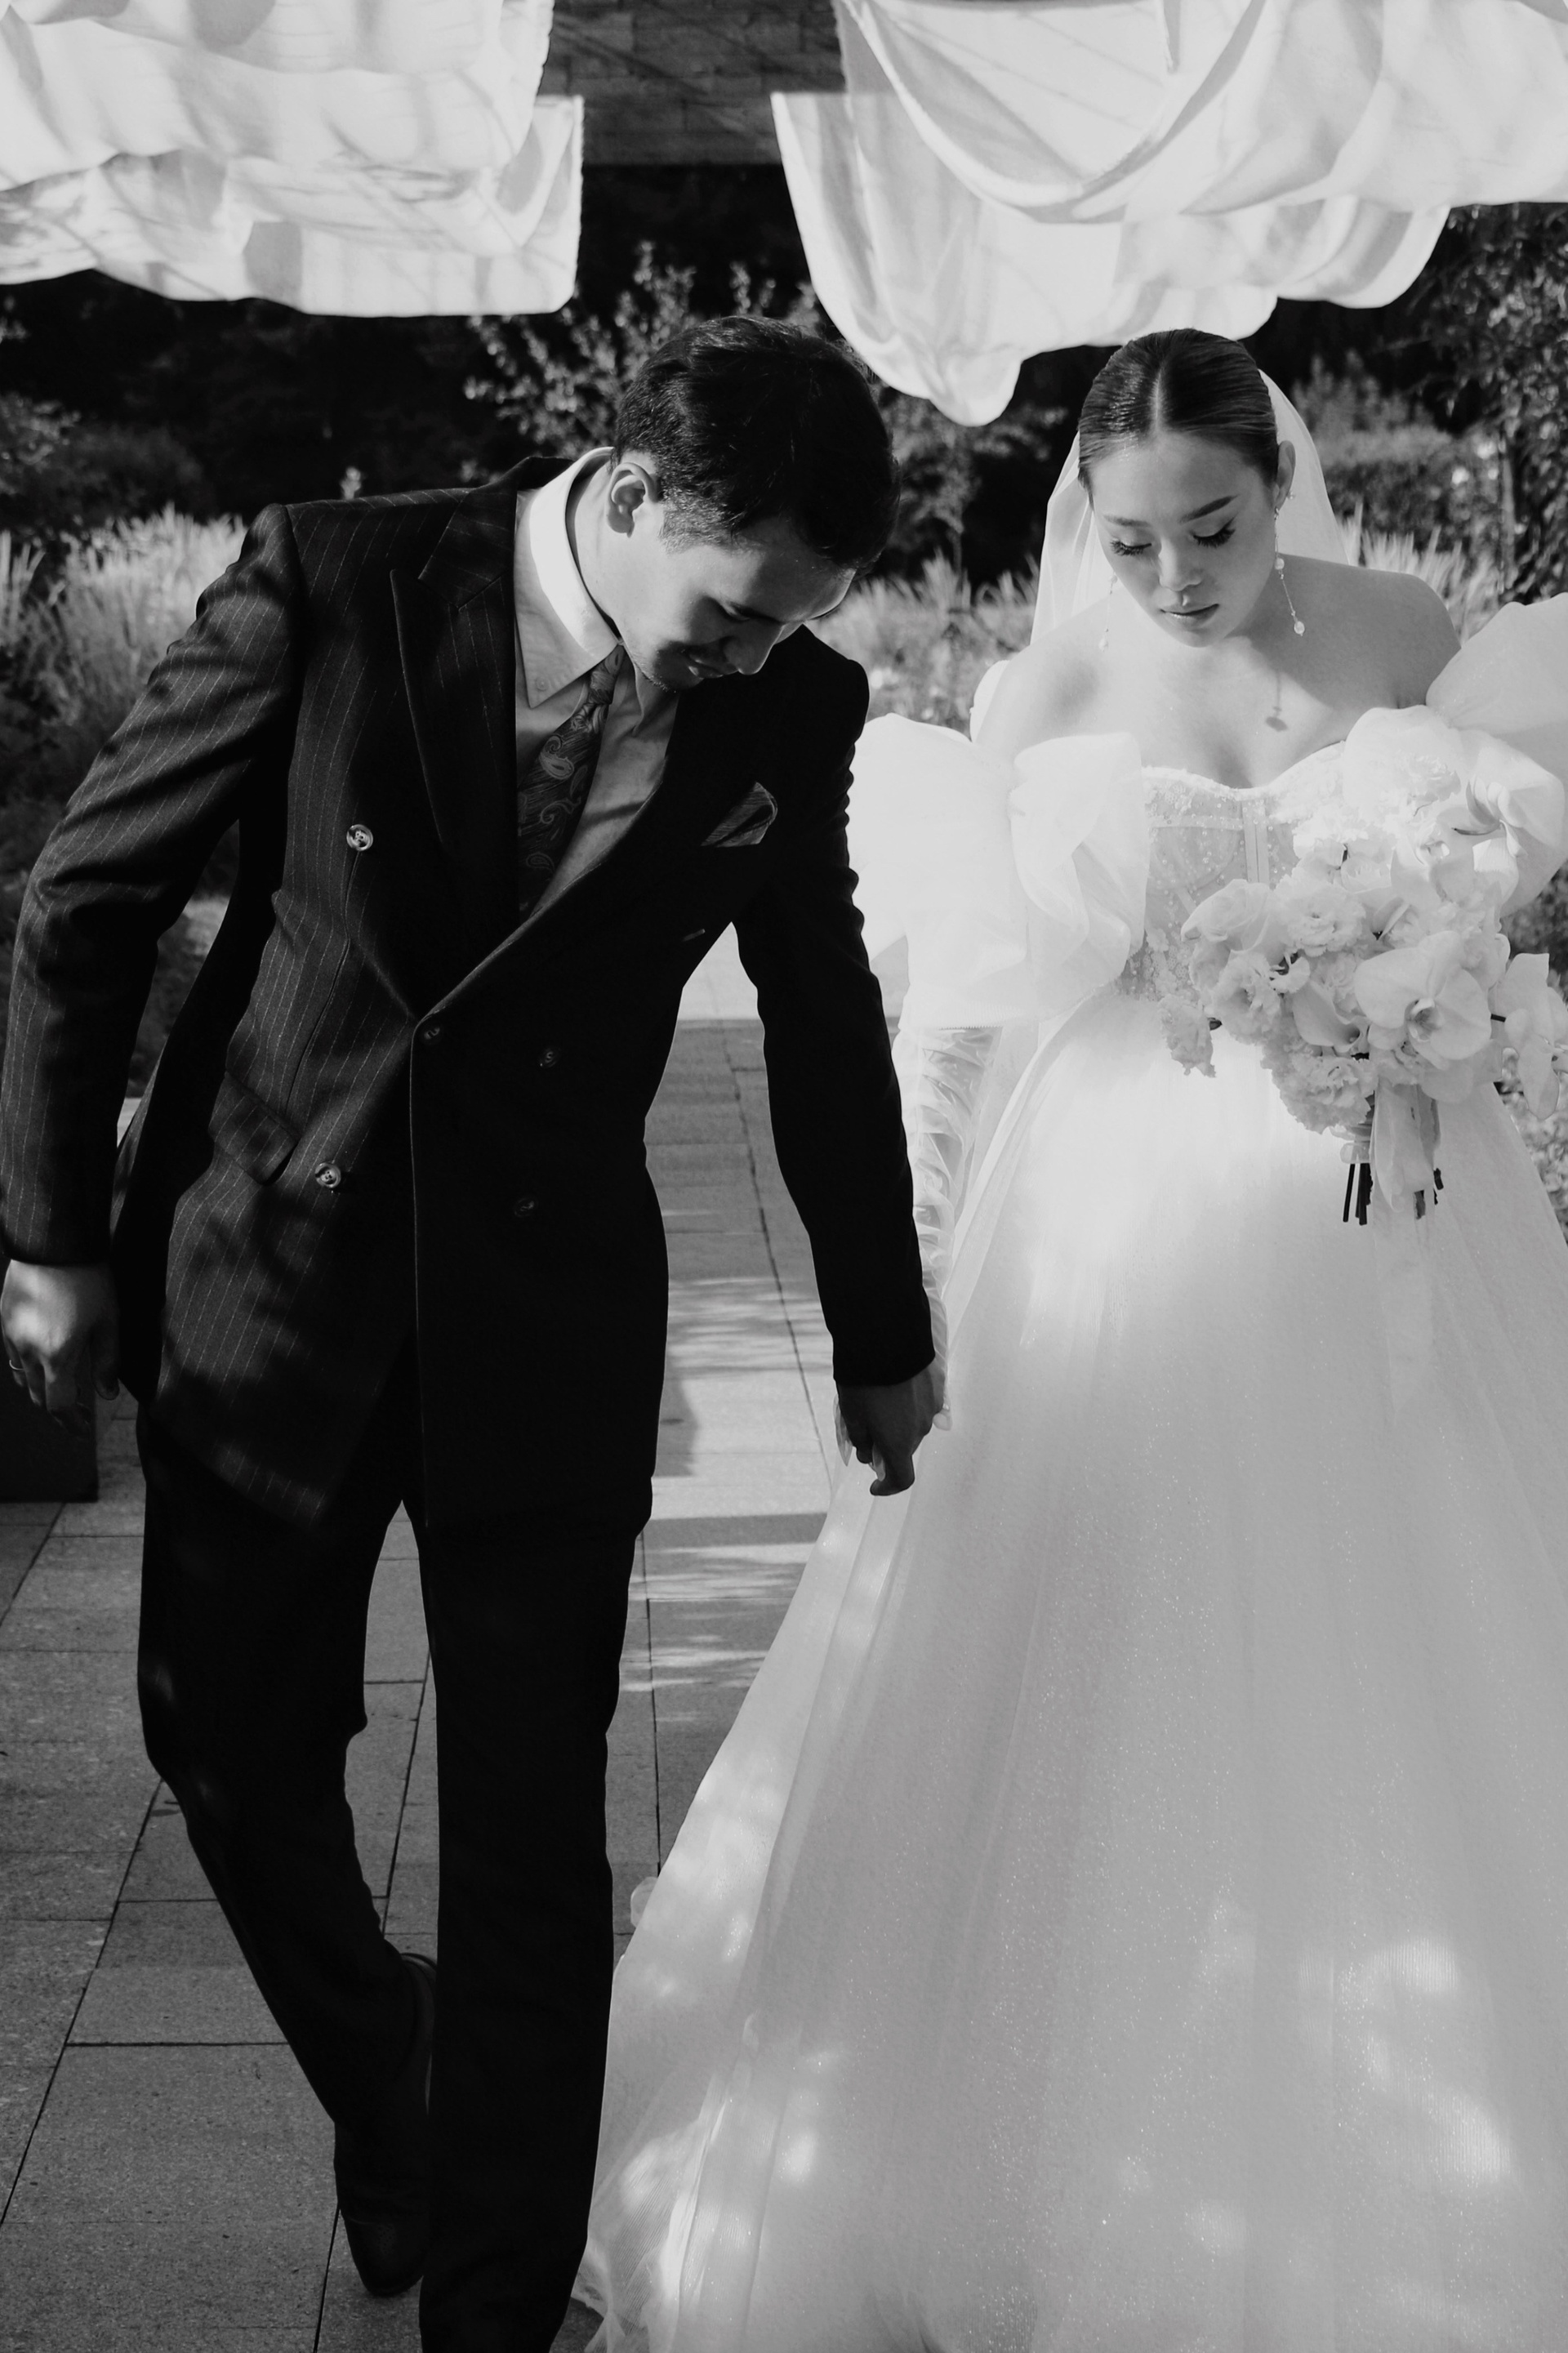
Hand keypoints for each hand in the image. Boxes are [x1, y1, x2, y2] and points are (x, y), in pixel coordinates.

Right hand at [1, 1260, 119, 1433]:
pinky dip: (28, 1366)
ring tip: (61, 1388)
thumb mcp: (108, 1321)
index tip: (83, 1430)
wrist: (53, 1242)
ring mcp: (12, 1335)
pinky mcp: (4, 1320)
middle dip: (57, 1408)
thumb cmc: (88, 1279)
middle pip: (37, 1395)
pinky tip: (44, 1359)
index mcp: (56, 1355)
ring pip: (22, 1377)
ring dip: (40, 1389)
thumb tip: (107, 1394)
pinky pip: (13, 1355)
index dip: (71, 1422)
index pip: (59, 1405)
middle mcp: (29, 1350)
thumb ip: (107, 1362)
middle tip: (77, 1412)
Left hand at [834, 1361, 940, 1495]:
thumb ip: (862, 1440)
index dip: (888, 1488)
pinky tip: (893, 1385)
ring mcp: (931, 1407)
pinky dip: (908, 1404)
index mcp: (898, 1443)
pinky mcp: (937, 1386)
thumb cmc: (864, 1381)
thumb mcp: (852, 1414)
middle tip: (866, 1431)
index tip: (875, 1485)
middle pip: (905, 1448)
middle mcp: (920, 1430)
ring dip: (898, 1423)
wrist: (887, 1337)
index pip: (901, 1479)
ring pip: (913, 1425)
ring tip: (877, 1400)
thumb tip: (869, 1454)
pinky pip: (922, 1404)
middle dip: (887, 1447)